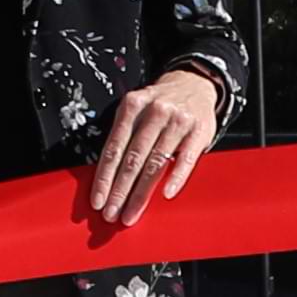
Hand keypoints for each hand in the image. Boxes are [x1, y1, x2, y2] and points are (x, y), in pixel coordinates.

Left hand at [82, 66, 224, 227]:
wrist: (194, 83)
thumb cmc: (159, 104)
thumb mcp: (136, 110)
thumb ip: (122, 136)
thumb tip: (105, 177)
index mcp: (131, 106)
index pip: (113, 149)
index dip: (104, 177)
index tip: (97, 200)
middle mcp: (153, 112)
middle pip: (132, 159)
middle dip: (119, 191)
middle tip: (111, 214)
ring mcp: (177, 121)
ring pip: (155, 163)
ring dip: (141, 193)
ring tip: (131, 212)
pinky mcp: (198, 131)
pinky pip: (185, 159)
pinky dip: (175, 178)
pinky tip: (165, 194)